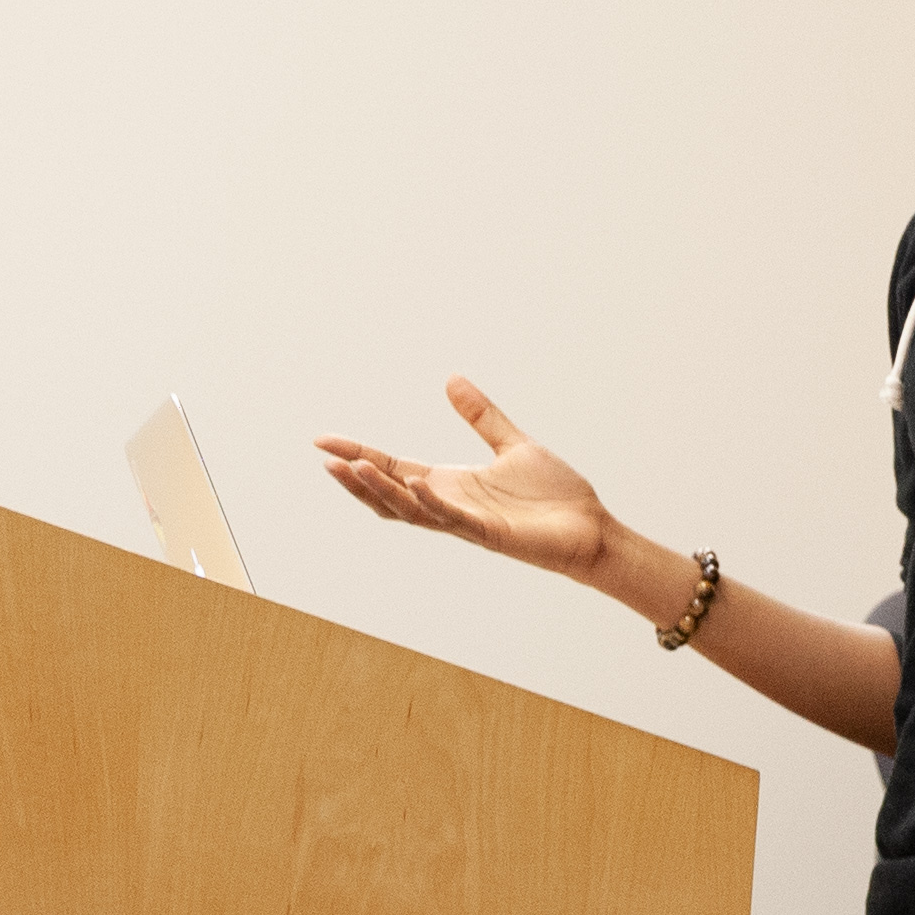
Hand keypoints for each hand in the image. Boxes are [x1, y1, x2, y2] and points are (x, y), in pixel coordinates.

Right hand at [314, 380, 626, 585]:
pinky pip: (454, 521)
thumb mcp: (512, 444)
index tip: (324, 442)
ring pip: (412, 510)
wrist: (590, 529)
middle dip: (357, 479)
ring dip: (383, 491)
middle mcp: (450, 505)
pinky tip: (416, 485)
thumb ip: (481, 415)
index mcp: (450, 484)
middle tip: (327, 461)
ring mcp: (468, 523)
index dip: (359, 454)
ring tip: (356, 469)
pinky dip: (433, 504)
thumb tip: (451, 379)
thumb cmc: (553, 497)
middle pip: (390, 493)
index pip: (393, 467)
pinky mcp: (491, 535)